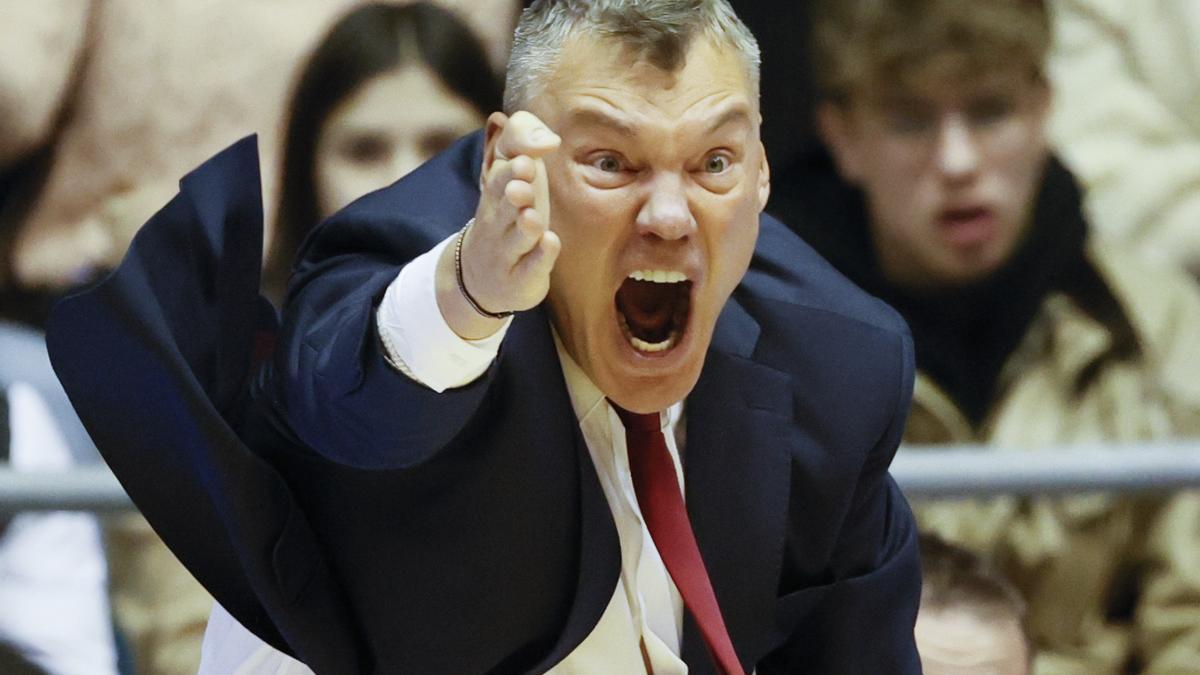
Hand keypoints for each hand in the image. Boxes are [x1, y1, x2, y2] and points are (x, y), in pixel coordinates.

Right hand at [437, 111, 561, 338]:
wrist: (478, 279)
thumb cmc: (504, 219)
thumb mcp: (507, 180)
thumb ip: (517, 147)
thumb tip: (534, 132)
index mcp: (494, 196)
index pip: (498, 179)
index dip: (510, 170)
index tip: (525, 161)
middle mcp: (497, 224)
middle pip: (503, 208)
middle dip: (513, 195)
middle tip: (523, 185)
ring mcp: (508, 253)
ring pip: (516, 239)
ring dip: (526, 226)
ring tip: (532, 216)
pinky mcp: (522, 279)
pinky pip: (530, 268)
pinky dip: (541, 257)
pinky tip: (550, 242)